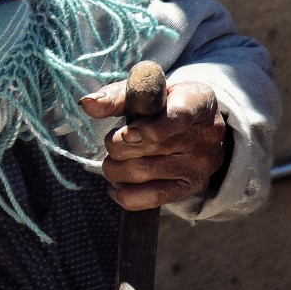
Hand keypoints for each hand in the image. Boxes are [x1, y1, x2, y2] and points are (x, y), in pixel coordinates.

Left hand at [80, 79, 227, 210]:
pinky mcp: (190, 186)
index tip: (127, 133)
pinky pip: (154, 197)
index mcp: (196, 100)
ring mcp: (198, 163)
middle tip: (113, 140)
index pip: (178, 116)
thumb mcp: (146, 91)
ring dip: (115, 168)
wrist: (198, 127)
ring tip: (114, 160)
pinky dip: (126, 195)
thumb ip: (116, 96)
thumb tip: (87, 104)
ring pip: (142, 171)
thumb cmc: (164, 103)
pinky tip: (116, 187)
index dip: (150, 128)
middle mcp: (203, 134)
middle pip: (148, 146)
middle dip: (116, 144)